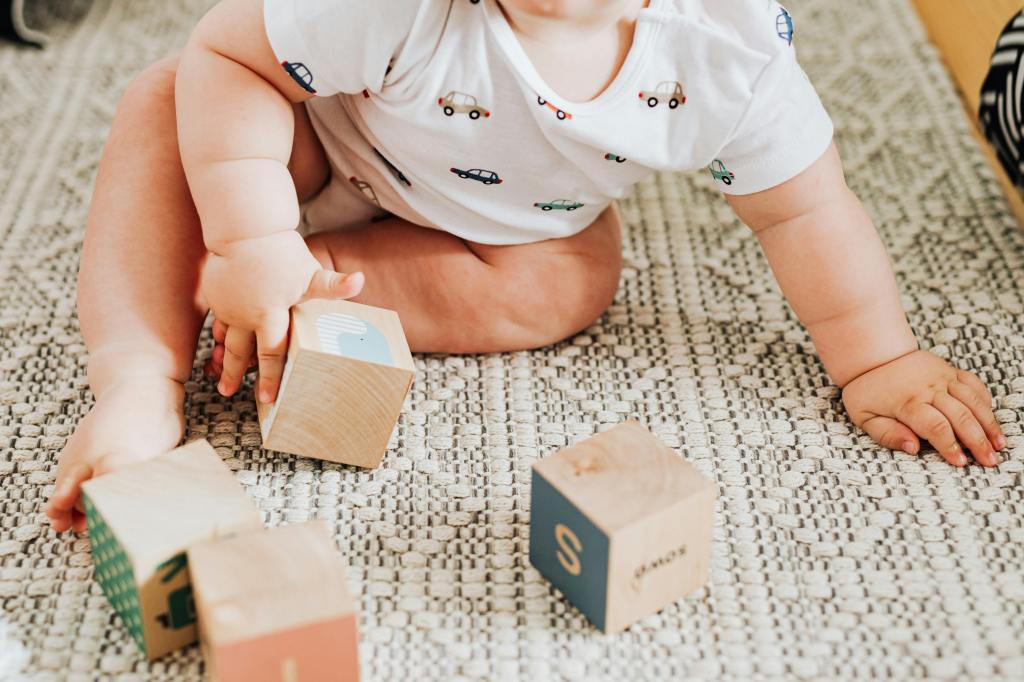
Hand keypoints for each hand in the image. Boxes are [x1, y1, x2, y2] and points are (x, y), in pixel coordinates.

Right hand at [199, 230, 363, 401]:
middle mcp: (245, 315)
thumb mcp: (311, 271)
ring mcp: (227, 306)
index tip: (268, 399)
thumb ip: (334, 284)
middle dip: (234, 375)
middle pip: (239, 352)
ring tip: (218, 377)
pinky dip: (217, 336)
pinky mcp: (215, 295)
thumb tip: (361, 280)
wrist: (246, 228)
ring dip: (222, 359)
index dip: (271, 377)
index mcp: (270, 314)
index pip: (272, 353)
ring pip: (224, 338)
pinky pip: (217, 321)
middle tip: (228, 393)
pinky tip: (217, 347)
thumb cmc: (283, 252)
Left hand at [842, 350, 1005, 466]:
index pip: (936, 426)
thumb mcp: (864, 416)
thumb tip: (913, 448)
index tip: (961, 462)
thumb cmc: (867, 391)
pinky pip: (973, 384)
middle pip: (961, 416)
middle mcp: (929, 388)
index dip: (950, 445)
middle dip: (978, 441)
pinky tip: (990, 418)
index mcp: (907, 401)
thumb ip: (887, 434)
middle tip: (989, 461)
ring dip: (988, 424)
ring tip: (999, 445)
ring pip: (973, 401)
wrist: (873, 355)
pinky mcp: (950, 370)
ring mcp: (942, 377)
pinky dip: (985, 401)